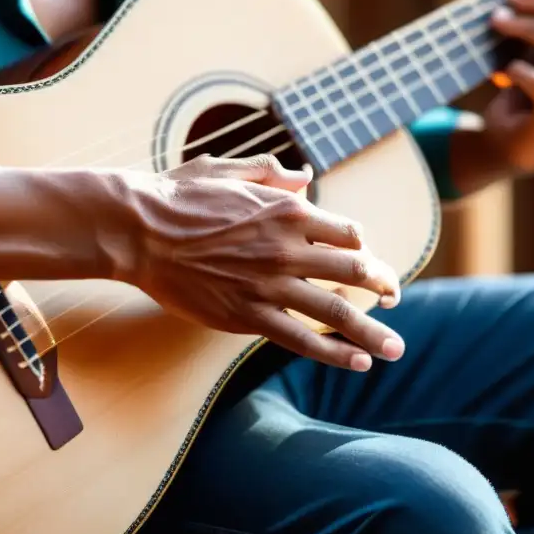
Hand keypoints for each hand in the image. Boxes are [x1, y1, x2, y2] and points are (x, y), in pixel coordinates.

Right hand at [115, 154, 404, 370]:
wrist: (138, 231)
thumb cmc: (177, 197)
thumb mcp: (227, 170)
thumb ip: (270, 174)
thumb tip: (304, 177)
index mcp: (287, 210)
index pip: (349, 233)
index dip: (365, 250)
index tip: (368, 262)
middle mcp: (287, 248)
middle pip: (355, 271)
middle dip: (383, 287)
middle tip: (395, 299)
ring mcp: (269, 285)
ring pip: (337, 312)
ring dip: (373, 332)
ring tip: (395, 349)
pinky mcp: (247, 316)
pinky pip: (301, 339)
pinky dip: (334, 353)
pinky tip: (357, 363)